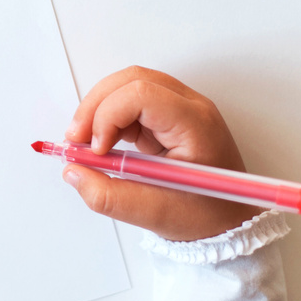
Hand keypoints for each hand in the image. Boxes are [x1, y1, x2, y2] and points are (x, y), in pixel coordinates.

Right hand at [61, 66, 258, 241]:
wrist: (227, 220)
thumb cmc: (205, 216)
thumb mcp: (153, 213)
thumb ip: (108, 196)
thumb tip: (73, 172)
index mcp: (196, 125)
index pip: (142, 94)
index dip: (108, 115)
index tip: (97, 151)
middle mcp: (191, 107)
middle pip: (133, 80)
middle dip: (96, 106)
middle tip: (77, 140)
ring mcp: (180, 108)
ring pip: (128, 86)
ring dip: (100, 110)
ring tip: (88, 144)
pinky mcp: (168, 116)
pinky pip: (130, 102)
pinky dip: (109, 118)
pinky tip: (104, 143)